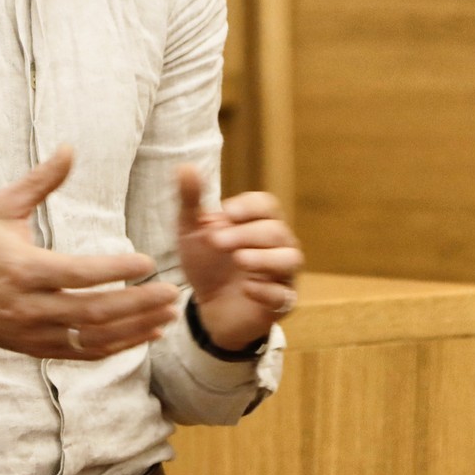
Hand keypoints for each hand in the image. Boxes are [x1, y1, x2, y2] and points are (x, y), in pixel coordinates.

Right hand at [0, 146, 180, 363]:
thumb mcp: (1, 209)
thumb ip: (39, 182)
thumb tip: (70, 149)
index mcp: (26, 270)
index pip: (79, 273)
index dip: (115, 269)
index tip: (147, 262)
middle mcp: (32, 307)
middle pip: (94, 311)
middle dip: (138, 304)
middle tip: (172, 293)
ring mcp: (36, 333)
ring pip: (94, 337)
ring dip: (135, 328)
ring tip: (168, 315)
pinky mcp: (38, 349)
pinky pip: (84, 353)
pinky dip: (117, 347)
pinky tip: (145, 334)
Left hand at [175, 165, 301, 353]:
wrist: (207, 308)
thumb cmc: (206, 263)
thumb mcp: (191, 231)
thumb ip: (191, 201)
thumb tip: (185, 166)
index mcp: (258, 223)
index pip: (266, 205)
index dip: (249, 206)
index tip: (225, 212)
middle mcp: (277, 245)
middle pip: (276, 230)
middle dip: (246, 234)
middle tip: (216, 241)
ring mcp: (283, 275)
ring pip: (290, 259)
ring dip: (265, 258)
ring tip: (239, 259)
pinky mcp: (280, 304)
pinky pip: (283, 296)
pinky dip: (267, 291)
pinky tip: (247, 289)